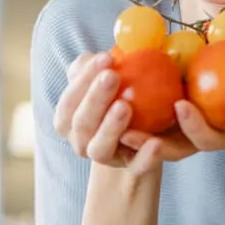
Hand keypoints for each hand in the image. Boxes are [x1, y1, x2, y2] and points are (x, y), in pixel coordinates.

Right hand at [52, 51, 162, 175]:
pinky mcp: (132, 169)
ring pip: (100, 148)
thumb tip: (98, 54)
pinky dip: (144, 157)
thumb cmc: (120, 95)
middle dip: (94, 99)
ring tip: (125, 106)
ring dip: (110, 127)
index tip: (105, 57)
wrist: (143, 135)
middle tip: (113, 75)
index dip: (82, 80)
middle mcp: (82, 141)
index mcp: (70, 120)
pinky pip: (136, 167)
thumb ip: (97, 66)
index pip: (69, 101)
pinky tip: (156, 143)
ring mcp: (106, 157)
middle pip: (81, 124)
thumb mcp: (107, 79)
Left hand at [119, 79, 224, 161]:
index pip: (206, 141)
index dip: (194, 127)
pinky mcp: (165, 126)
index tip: (181, 104)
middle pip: (169, 149)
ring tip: (109, 112)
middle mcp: (196, 142)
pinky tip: (108, 92)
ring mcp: (179, 136)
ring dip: (128, 132)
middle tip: (127, 121)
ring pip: (149, 141)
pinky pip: (142, 124)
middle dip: (148, 141)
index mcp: (222, 137)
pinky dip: (124, 114)